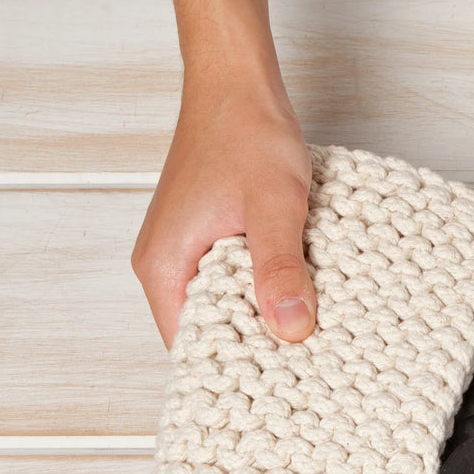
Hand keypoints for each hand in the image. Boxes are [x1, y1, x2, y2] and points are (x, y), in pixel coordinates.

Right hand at [131, 79, 315, 348]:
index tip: (280, 390)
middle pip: (211, 333)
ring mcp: (188, 253)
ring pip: (228, 309)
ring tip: (308, 342)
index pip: (191, 350)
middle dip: (256, 353)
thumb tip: (291, 330)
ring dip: (264, 321)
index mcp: (165, 268)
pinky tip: (298, 300)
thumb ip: (278, 268)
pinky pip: (236, 284)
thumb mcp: (274, 206)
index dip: (236, 373)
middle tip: (306, 373)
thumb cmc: (246, 133)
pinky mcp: (210, 240)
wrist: (238, 84)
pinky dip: (265, 294)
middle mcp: (167, 266)